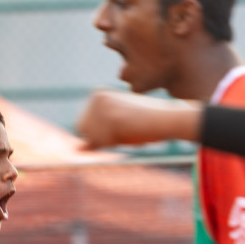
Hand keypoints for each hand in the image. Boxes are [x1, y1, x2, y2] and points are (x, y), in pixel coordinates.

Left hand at [76, 90, 202, 149]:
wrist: (166, 118)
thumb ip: (96, 136)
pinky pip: (100, 142)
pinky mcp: (108, 116)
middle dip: (103, 136)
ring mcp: (101, 105)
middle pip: (83, 131)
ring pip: (90, 138)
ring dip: (108, 140)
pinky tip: (127, 131)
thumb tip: (78, 149)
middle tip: (125, 127)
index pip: (84, 126)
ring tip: (127, 129)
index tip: (122, 122)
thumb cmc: (145, 124)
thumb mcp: (116, 128)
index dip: (102, 132)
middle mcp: (95, 96)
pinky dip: (113, 142)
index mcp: (97, 94)